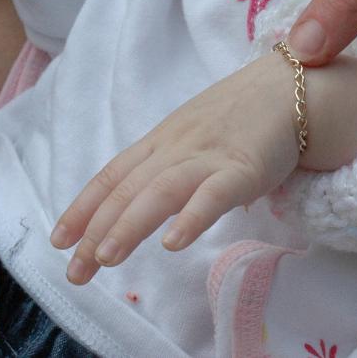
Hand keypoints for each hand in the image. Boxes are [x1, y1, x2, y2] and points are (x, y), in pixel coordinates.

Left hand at [49, 53, 300, 284]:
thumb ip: (171, 164)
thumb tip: (145, 204)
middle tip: (74, 271)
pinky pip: (214, 194)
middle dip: (96, 230)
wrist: (297, 87)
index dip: (84, 207)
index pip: (114, 174)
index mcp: (163, 139)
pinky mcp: (245, 167)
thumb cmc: (247, 114)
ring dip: (129, 225)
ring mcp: (210, 155)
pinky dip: (191, 218)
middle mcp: (178, 146)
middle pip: (129, 188)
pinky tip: (172, 243)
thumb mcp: (196, 135)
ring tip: (105, 259)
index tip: (59, 240)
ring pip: (160, 191)